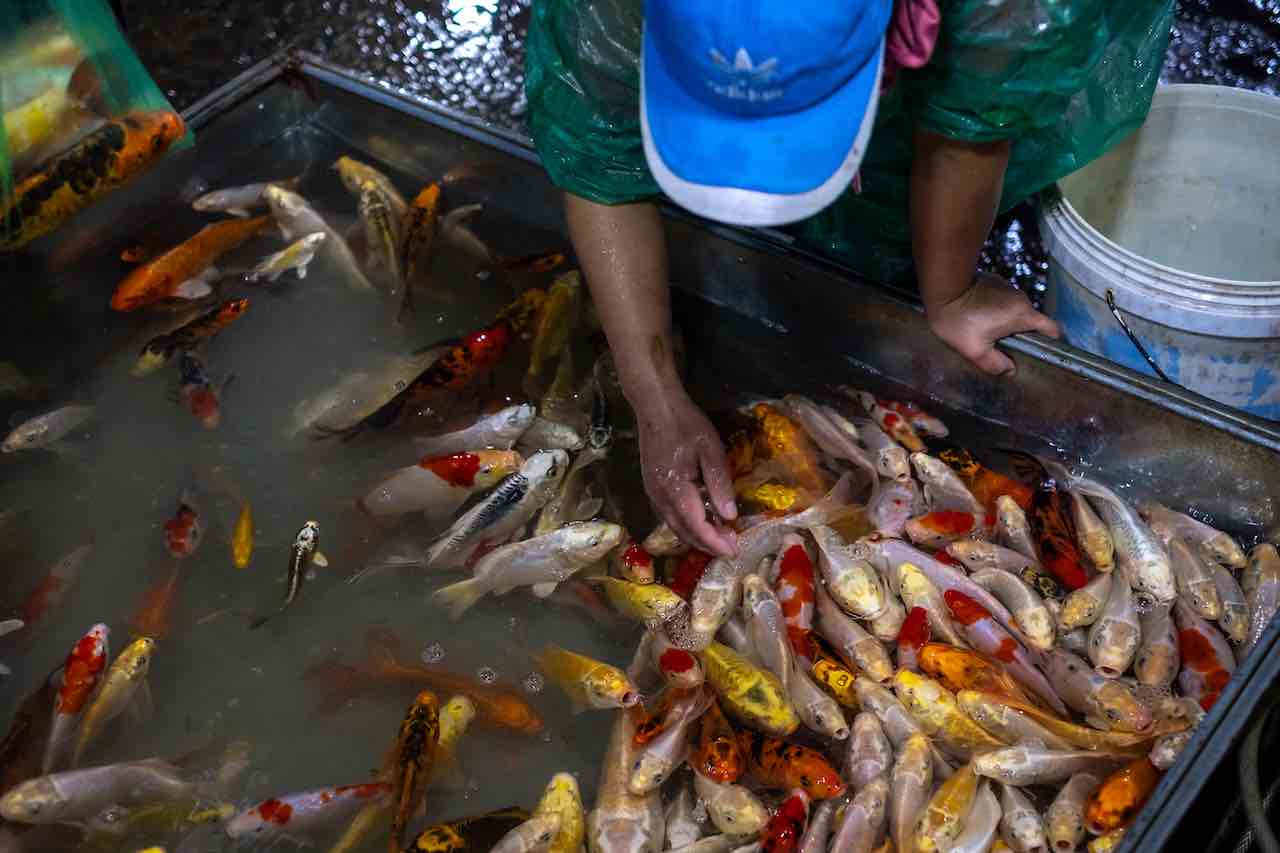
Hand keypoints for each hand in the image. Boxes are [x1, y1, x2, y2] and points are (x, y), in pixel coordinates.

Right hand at [636, 390, 738, 557]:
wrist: (655, 407)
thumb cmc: (686, 425)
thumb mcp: (711, 450)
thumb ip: (719, 483)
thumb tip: (730, 515)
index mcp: (676, 489)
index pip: (697, 526)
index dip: (715, 542)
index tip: (734, 551)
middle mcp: (660, 498)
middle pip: (684, 532)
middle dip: (708, 544)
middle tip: (732, 546)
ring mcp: (653, 494)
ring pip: (675, 526)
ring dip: (697, 536)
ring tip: (720, 537)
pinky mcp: (652, 488)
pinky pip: (669, 516)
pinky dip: (686, 525)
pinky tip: (700, 521)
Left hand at [926, 272, 1060, 375]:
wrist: (942, 287)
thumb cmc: (958, 319)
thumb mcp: (975, 350)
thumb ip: (995, 364)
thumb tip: (1009, 370)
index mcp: (1023, 314)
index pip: (1052, 329)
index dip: (1052, 342)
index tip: (1042, 353)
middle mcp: (1020, 299)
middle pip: (1031, 322)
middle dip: (1020, 336)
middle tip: (1002, 348)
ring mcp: (1008, 288)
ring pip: (1014, 312)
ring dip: (1004, 323)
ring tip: (984, 333)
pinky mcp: (994, 282)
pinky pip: (1002, 302)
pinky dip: (994, 312)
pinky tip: (976, 319)